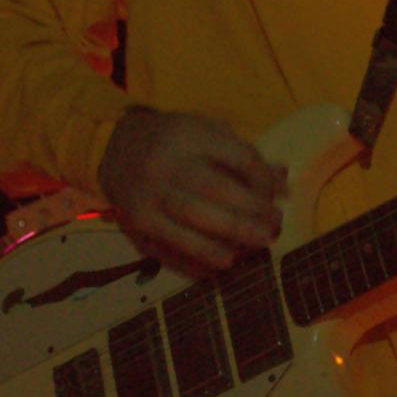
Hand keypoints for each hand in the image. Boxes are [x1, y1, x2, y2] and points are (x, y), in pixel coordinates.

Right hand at [97, 107, 285, 276]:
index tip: (275, 196)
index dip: (262, 181)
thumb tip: (283, 180)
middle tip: (274, 227)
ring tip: (256, 247)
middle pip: (216, 192)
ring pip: (194, 223)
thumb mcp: (207, 132)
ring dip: (231, 241)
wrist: (114, 147)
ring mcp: (148, 197)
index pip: (238, 158)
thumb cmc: (174, 141)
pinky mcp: (137, 224)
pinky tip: (225, 264)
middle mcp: (166, 165)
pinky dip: (200, 261)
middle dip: (252, 215)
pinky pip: (171, 248)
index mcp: (189, 136)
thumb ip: (244, 155)